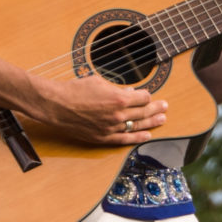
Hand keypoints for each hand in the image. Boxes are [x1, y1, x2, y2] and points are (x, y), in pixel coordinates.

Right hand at [25, 73, 164, 147]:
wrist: (56, 105)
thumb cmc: (75, 90)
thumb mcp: (99, 82)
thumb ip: (117, 89)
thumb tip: (129, 92)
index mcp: (118, 98)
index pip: (142, 97)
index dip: (147, 95)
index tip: (149, 95)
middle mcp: (118, 115)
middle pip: (144, 112)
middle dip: (156, 108)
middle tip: (165, 106)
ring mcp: (111, 128)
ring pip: (137, 126)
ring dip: (152, 123)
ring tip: (162, 120)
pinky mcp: (103, 138)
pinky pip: (125, 140)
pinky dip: (138, 138)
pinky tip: (148, 135)